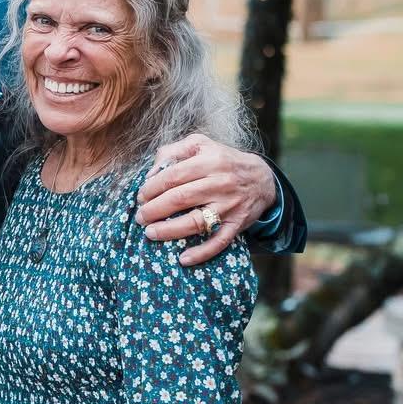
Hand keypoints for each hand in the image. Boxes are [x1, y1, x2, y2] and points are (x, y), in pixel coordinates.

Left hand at [136, 133, 278, 265]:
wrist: (262, 178)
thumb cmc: (222, 160)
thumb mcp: (200, 144)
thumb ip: (172, 151)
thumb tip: (151, 173)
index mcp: (209, 161)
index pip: (173, 176)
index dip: (151, 188)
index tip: (140, 197)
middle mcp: (220, 183)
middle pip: (180, 198)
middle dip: (154, 209)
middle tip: (140, 217)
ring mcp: (230, 205)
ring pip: (195, 221)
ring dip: (169, 230)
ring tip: (150, 233)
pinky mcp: (237, 224)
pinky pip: (219, 242)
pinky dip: (201, 253)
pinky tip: (183, 259)